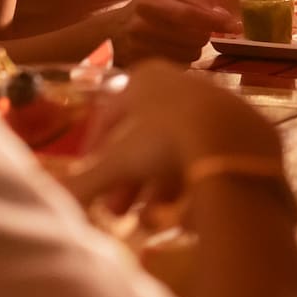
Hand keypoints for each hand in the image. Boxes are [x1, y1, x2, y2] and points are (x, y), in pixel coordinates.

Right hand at [62, 62, 287, 218]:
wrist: (232, 144)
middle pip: (145, 135)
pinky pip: (209, 152)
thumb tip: (52, 203)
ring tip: (149, 219)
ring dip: (157, 184)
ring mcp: (216, 100)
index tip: (90, 179)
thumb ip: (83, 184)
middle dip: (128, 177)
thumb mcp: (117, 164)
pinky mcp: (244, 124)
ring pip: (177, 146)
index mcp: (145, 78)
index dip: (96, 151)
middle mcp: (181, 81)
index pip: (110, 114)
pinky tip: (184, 210)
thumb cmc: (164, 142)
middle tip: (119, 211)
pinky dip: (192, 178)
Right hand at [112, 0, 241, 65]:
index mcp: (150, 3)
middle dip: (203, 34)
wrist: (105, 37)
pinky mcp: (142, 69)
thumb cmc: (142, 13)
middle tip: (194, 30)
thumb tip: (225, 15)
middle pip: (195, 37)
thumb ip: (197, 0)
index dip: (214, 20)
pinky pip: (180, 68)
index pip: (188, 13)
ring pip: (191, 54)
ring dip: (193, 49)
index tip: (236, 26)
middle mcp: (143, 26)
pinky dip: (183, 61)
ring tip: (178, 41)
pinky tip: (170, 53)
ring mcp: (140, 51)